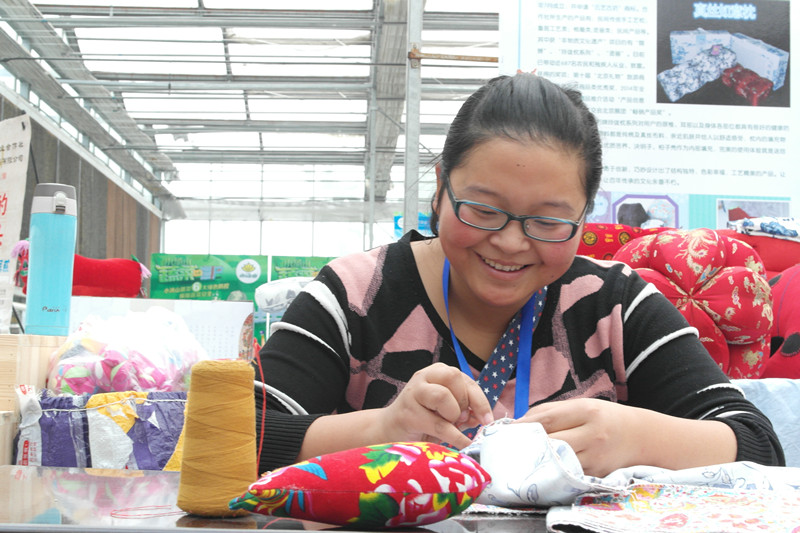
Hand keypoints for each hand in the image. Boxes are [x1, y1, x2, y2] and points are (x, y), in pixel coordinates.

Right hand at [380, 363, 493, 448]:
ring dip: (453, 414)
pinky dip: (455, 436)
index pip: (466, 379)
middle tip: (460, 419)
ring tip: (449, 424)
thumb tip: (482, 417)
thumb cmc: (423, 420)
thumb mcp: (447, 412)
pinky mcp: (407, 414)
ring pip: (443, 395)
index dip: (480, 400)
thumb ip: (465, 411)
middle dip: (464, 401)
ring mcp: (413, 393)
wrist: (390, 430)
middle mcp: (424, 377)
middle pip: (454, 377)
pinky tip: (462, 443)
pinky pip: (438, 424)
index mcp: (437, 373)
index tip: (487, 419)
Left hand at [515, 398, 647, 476]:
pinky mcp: (597, 475)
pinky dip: (553, 472)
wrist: (641, 437)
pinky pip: (568, 474)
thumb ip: (552, 411)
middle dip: (528, 445)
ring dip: (538, 461)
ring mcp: (596, 457)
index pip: (548, 419)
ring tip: (521, 459)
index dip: (524, 425)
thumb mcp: (582, 406)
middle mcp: (592, 434)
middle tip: (509, 448)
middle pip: (550, 441)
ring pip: (558, 461)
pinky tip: (542, 470)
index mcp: (587, 411)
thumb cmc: (604, 418)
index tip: (507, 430)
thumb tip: (519, 421)